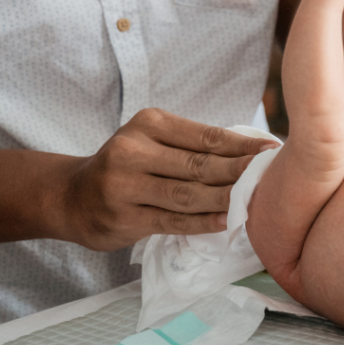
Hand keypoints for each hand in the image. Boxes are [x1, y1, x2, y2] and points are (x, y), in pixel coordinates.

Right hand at [58, 108, 277, 250]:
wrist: (71, 196)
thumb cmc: (128, 163)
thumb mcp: (152, 139)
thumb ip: (191, 144)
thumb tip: (249, 151)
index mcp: (149, 123)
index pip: (206, 135)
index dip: (242, 145)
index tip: (272, 149)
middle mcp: (133, 150)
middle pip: (200, 165)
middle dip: (239, 172)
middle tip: (270, 177)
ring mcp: (125, 186)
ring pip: (188, 194)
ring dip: (226, 198)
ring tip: (254, 200)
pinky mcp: (123, 218)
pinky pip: (172, 220)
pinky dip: (203, 222)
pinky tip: (226, 220)